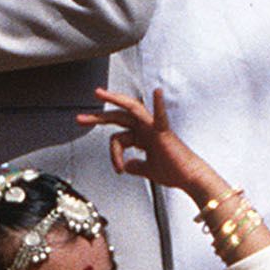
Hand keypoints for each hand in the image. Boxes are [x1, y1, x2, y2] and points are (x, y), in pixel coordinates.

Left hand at [82, 86, 221, 202]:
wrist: (189, 178)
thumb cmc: (173, 172)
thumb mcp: (148, 170)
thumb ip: (137, 166)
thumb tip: (127, 165)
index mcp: (142, 136)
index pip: (118, 138)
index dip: (114, 154)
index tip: (118, 170)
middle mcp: (146, 128)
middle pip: (118, 117)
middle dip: (98, 117)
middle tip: (80, 119)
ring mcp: (154, 128)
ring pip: (132, 108)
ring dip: (115, 100)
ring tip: (99, 93)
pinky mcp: (164, 133)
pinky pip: (161, 116)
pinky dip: (159, 105)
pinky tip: (157, 92)